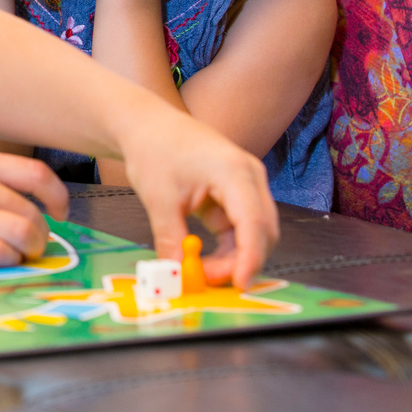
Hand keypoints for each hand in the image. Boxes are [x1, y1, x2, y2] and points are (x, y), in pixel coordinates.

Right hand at [0, 151, 68, 266]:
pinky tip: (2, 258)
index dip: (58, 196)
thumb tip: (35, 201)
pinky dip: (10, 260)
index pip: (37, 174)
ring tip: (23, 252)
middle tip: (36, 241)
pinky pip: (0, 255)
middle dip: (43, 233)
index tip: (60, 211)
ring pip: (22, 235)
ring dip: (32, 249)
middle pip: (33, 212)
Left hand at [120, 104, 277, 288]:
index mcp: (234, 172)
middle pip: (263, 230)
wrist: (148, 125)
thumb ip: (170, 240)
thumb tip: (174, 277)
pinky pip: (242, 228)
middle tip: (208, 282)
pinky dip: (228, 248)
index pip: (254, 223)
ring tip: (201, 272)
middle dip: (242, 262)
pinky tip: (206, 260)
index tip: (239, 286)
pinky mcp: (237, 193)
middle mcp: (249, 176)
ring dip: (234, 258)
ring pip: (255, 233)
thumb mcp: (159, 199)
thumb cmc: (154, 152)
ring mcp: (246, 184)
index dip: (250, 259)